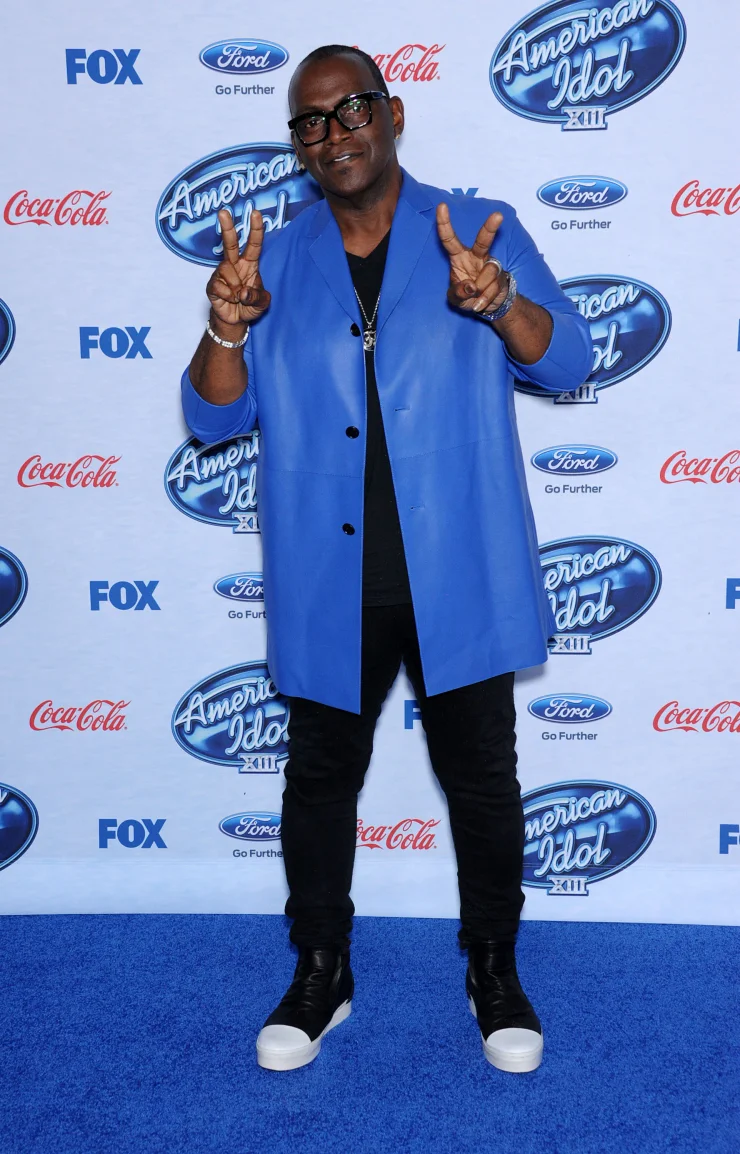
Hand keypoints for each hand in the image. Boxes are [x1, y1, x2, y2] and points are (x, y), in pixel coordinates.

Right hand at [206, 209, 270, 328]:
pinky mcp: (212, 285)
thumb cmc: (250, 306)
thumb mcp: (262, 304)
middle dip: (227, 227)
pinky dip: (227, 296)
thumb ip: (258, 297)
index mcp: (250, 264)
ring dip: (235, 287)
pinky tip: (229, 300)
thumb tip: (242, 292)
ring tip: (237, 297)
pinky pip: (219, 286)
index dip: (255, 229)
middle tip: (223, 212)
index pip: (254, 244)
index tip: (256, 213)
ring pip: (227, 271)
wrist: (235, 320)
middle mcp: (234, 265)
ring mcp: (221, 273)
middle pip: (230, 243)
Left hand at [436, 203, 507, 315]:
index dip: (445, 224)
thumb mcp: (455, 299)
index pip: (449, 239)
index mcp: (458, 257)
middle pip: (483, 241)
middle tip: (498, 216)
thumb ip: (458, 293)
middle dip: (490, 228)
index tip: (442, 206)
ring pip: (489, 272)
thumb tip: (470, 286)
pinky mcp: (501, 276)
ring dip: (480, 290)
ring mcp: (490, 265)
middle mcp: (475, 257)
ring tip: (475, 299)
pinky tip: (480, 303)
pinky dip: (485, 299)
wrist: (487, 306)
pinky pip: (494, 287)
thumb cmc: (467, 296)